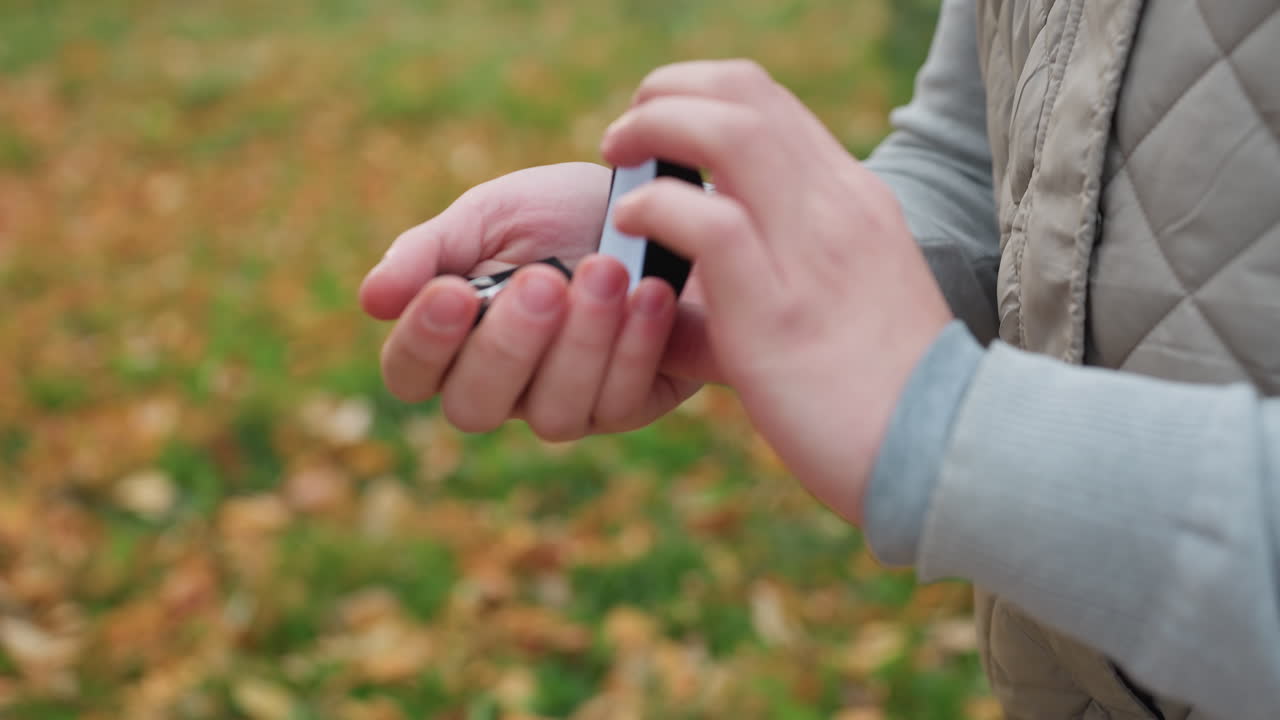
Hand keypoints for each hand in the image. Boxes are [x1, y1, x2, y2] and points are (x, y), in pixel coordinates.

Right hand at [359, 162, 719, 439]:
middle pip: (474, 407)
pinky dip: (633, 346)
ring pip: (553, 416)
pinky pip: (618, 401)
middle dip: (509, 345)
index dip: (425, 342)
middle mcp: (501, 388)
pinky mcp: (624, 406)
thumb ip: (431, 251)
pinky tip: (649, 294)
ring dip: (581, 343)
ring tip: (607, 271)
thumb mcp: (492, 214)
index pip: (410, 372)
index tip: (454, 289)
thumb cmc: (563, 212)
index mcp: (452, 342)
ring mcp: (562, 405)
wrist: (660, 204)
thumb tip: (373, 299)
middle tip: (544, 280)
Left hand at [601, 60, 952, 523]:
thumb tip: (698, 262)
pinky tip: (631, 224)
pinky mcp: (779, 310)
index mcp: (851, 199)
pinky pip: (708, 220)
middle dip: (666, 92)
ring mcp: (813, 251)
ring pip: (728, 131)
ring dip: (652, 128)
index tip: (656, 127)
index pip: (769, 102)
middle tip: (623, 135)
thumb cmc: (878, 387)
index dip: (699, 94)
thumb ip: (785, 261)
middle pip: (744, 91)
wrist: (941, 451)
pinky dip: (654, 206)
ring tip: (616, 160)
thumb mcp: (846, 295)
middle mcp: (837, 206)